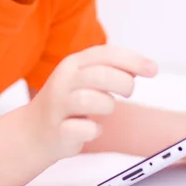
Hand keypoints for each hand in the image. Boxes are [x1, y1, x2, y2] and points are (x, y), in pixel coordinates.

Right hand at [28, 45, 156, 160]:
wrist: (33, 131)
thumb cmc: (68, 102)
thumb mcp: (85, 77)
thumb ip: (110, 69)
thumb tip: (143, 67)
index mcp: (73, 63)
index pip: (105, 53)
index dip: (132, 60)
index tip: (153, 69)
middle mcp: (64, 81)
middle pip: (101, 75)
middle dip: (124, 84)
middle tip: (129, 92)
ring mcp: (58, 106)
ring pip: (91, 100)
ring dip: (107, 106)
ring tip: (105, 109)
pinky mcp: (58, 130)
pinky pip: (84, 130)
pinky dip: (94, 131)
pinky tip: (93, 130)